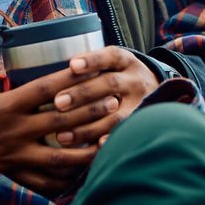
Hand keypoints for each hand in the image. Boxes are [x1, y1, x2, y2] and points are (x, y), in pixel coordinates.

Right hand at [0, 65, 112, 195]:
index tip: (91, 69)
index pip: (44, 89)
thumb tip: (19, 65)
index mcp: (4, 106)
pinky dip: (66, 179)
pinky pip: (45, 182)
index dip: (70, 78)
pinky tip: (85, 172)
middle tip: (114, 101)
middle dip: (90, 111)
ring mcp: (15, 156)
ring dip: (87, 149)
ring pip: (60, 156)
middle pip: (60, 121)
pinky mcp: (14, 174)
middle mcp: (13, 131)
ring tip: (109, 139)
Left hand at [44, 46, 160, 148]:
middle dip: (82, 94)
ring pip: (116, 115)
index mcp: (124, 61)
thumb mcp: (111, 65)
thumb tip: (47, 73)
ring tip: (61, 136)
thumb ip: (88, 68)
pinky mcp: (142, 124)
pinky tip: (93, 148)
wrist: (157, 89)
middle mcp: (135, 80)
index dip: (91, 61)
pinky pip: (124, 135)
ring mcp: (141, 103)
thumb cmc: (117, 77)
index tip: (72, 66)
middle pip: (109, 84)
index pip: (109, 56)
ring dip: (87, 126)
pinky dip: (109, 141)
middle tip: (57, 103)